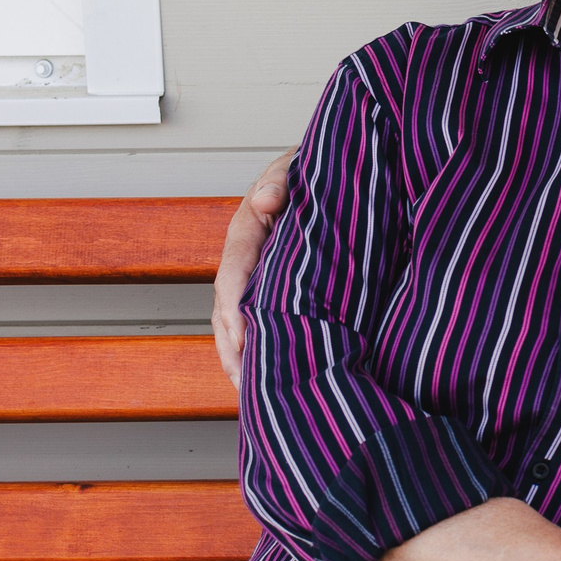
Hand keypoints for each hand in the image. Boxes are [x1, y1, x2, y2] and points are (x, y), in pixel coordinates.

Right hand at [212, 149, 294, 383]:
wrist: (333, 172)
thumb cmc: (314, 168)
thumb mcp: (296, 165)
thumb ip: (281, 179)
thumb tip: (266, 200)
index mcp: (247, 229)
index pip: (234, 272)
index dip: (234, 307)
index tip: (241, 338)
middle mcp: (246, 257)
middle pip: (227, 307)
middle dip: (232, 346)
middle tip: (243, 383)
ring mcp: (258, 274)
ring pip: (237, 320)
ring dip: (241, 356)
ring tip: (249, 395)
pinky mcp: (275, 287)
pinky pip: (261, 320)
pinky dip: (260, 348)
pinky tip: (267, 377)